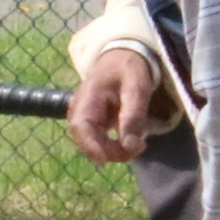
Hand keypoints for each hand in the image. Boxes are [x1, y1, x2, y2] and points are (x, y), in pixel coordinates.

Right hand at [65, 47, 160, 164]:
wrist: (122, 57)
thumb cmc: (129, 69)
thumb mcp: (137, 87)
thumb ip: (133, 115)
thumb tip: (130, 145)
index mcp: (88, 96)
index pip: (81, 126)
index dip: (90, 147)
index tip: (104, 162)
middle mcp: (79, 109)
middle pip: (86, 141)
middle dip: (110, 152)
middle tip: (139, 147)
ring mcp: (83, 117)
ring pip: (92, 144)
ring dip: (113, 151)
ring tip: (138, 144)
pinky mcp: (91, 123)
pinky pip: (98, 141)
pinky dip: (113, 147)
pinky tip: (130, 141)